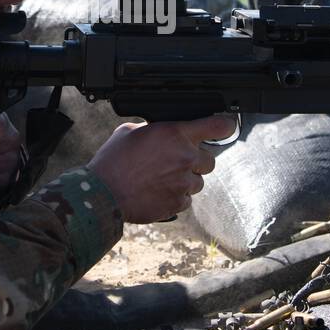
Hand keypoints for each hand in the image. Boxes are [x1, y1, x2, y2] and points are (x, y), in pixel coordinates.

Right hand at [87, 116, 235, 223]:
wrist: (103, 193)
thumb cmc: (113, 160)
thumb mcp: (131, 132)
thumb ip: (155, 130)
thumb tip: (162, 132)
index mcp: (175, 133)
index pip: (217, 126)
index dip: (225, 126)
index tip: (226, 127)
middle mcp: (185, 157)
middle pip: (210, 160)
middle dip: (196, 161)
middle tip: (176, 162)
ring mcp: (183, 182)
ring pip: (198, 182)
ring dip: (185, 181)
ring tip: (161, 180)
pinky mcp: (178, 203)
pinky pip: (186, 200)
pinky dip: (176, 197)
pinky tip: (157, 193)